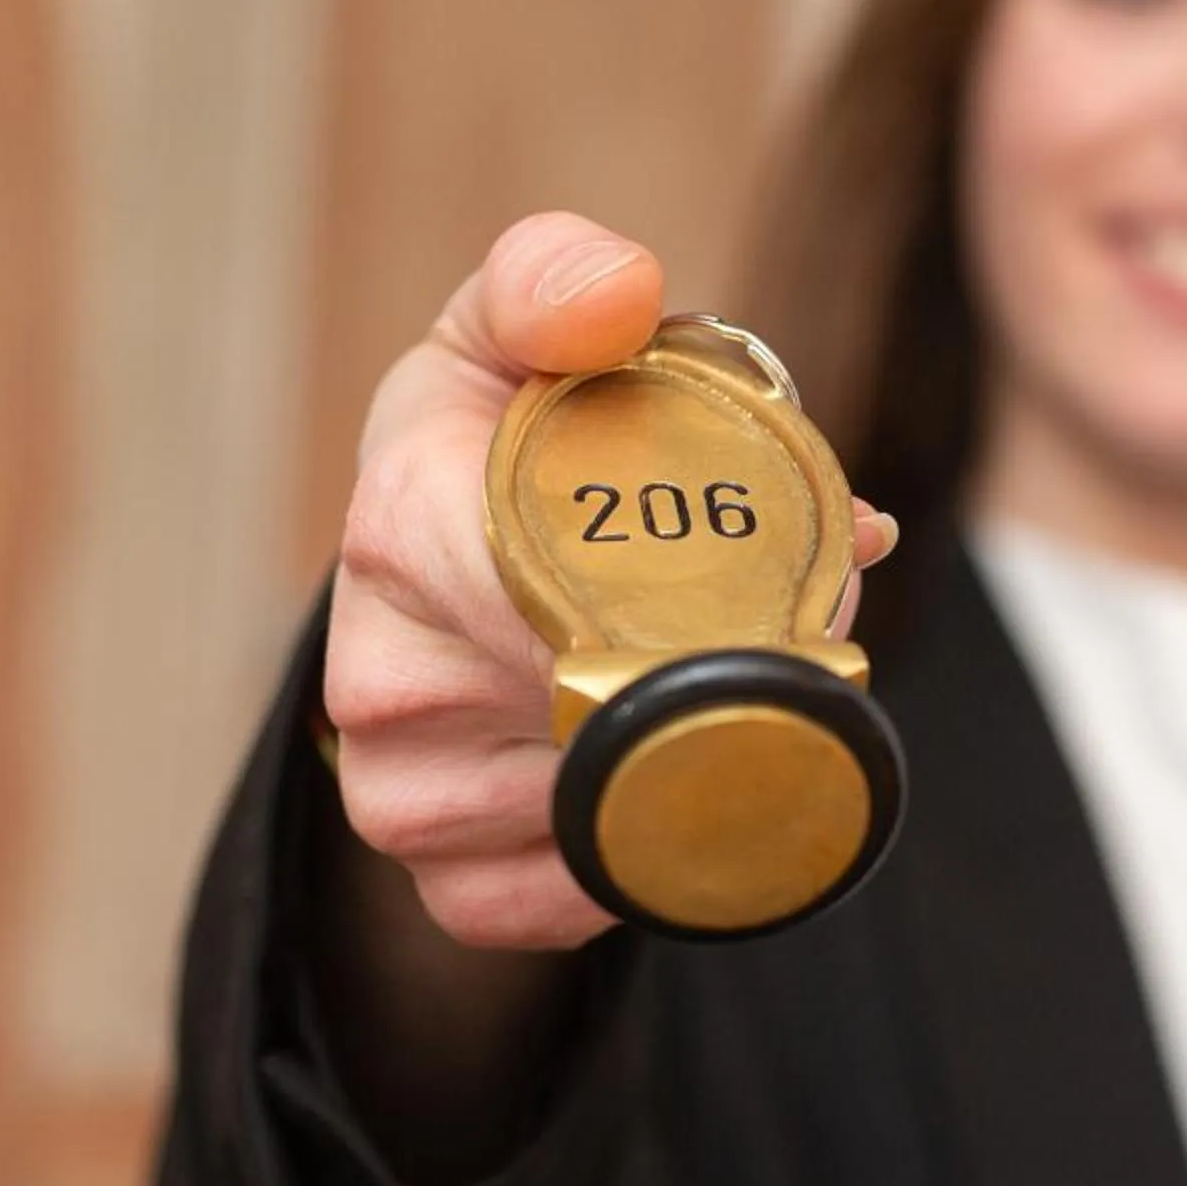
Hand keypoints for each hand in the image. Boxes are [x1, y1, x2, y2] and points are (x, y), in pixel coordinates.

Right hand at [323, 212, 897, 949]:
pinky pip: (558, 907)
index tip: (787, 594)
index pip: (557, 599)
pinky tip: (659, 794)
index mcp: (399, 523)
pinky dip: (635, 864)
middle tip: (809, 639)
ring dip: (695, 770)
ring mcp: (397, 787)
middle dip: (729, 683)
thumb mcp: (520, 320)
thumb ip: (561, 277)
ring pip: (598, 816)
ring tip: (731, 698)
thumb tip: (621, 295)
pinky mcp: (436, 875)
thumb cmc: (499, 426)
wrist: (441, 546)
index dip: (697, 610)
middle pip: (607, 716)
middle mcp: (377, 671)